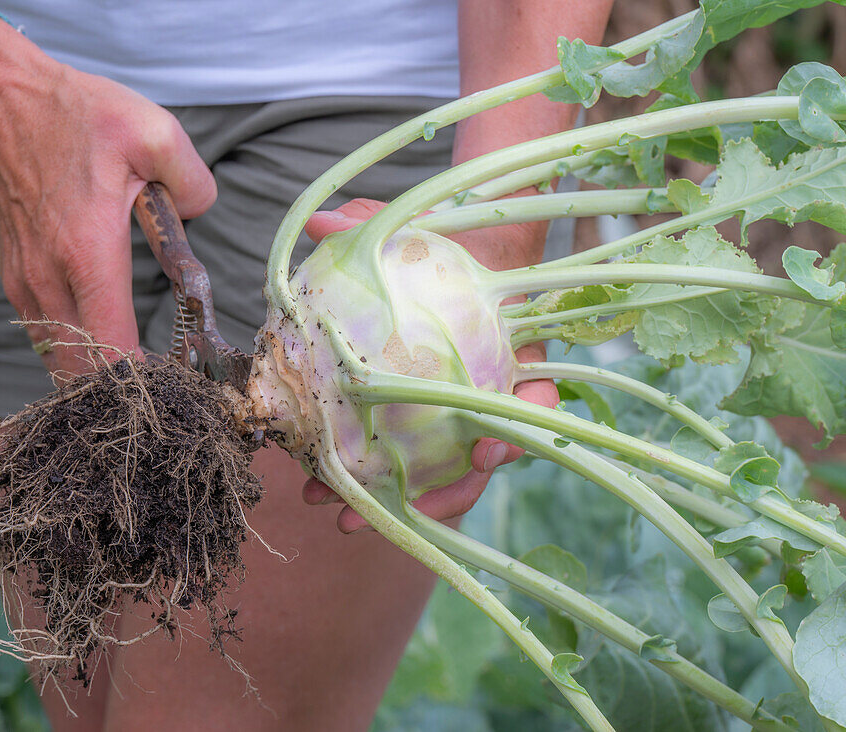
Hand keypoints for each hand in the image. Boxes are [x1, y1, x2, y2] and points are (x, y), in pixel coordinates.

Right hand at [0, 24, 215, 374]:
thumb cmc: (76, 116)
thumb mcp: (154, 133)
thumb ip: (194, 182)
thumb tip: (201, 216)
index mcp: (88, 255)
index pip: (112, 352)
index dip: (145, 383)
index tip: (178, 386)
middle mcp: (50, 280)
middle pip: (83, 373)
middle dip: (123, 392)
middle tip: (166, 390)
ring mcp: (26, 284)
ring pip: (59, 362)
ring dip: (96, 378)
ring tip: (140, 377)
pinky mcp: (16, 280)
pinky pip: (46, 338)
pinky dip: (74, 355)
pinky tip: (106, 348)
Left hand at [300, 199, 558, 532]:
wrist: (431, 261)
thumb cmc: (436, 244)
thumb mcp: (411, 224)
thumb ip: (375, 220)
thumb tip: (329, 218)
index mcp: (507, 355)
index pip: (531, 402)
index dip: (515, 432)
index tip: (487, 452)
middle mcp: (484, 395)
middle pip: (477, 459)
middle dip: (446, 495)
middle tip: (407, 510)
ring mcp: (447, 417)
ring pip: (432, 474)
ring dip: (392, 502)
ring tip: (340, 516)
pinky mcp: (407, 425)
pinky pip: (390, 460)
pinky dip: (360, 476)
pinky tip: (314, 485)